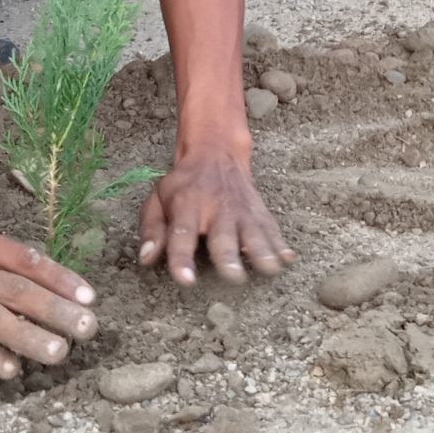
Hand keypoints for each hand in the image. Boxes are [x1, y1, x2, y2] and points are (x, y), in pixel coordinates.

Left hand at [137, 142, 291, 284]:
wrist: (215, 152)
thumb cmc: (183, 185)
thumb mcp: (158, 199)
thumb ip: (152, 230)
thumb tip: (146, 259)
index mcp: (186, 206)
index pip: (181, 234)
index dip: (182, 258)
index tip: (186, 280)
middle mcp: (215, 209)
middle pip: (222, 236)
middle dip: (229, 257)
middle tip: (234, 277)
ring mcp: (240, 209)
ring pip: (253, 231)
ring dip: (262, 250)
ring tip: (271, 269)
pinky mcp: (258, 211)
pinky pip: (270, 227)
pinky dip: (280, 243)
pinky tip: (288, 259)